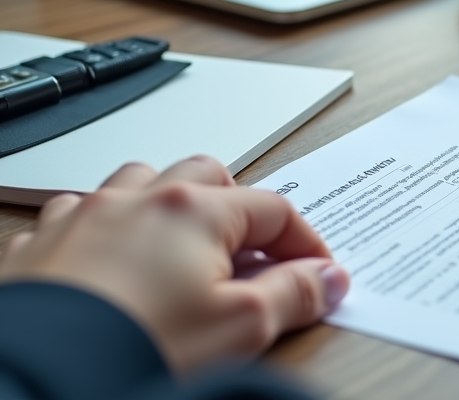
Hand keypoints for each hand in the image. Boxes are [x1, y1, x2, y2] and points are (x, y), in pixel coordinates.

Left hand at [0, 156, 348, 373]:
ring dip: (166, 204)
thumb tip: (328, 278)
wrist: (33, 378)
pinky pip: (77, 215)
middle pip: (207, 176)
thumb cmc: (135, 347)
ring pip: (139, 182)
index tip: (316, 273)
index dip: (305, 242)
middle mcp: (139, 198)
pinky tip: (108, 264)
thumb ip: (293, 295)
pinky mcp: (40, 245)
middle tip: (249, 251)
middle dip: (235, 205)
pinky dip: (103, 230)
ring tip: (179, 247)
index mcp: (195, 210)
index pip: (275, 209)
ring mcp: (84, 216)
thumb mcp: (239, 329)